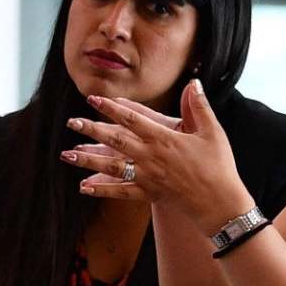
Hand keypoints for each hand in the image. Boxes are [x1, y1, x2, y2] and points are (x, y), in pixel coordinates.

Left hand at [62, 80, 251, 229]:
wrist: (219, 202)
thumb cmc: (218, 165)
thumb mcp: (212, 132)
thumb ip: (199, 107)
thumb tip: (194, 82)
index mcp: (164, 139)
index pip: (132, 119)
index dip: (112, 108)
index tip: (93, 99)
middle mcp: (150, 157)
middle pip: (115, 140)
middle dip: (91, 130)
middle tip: (71, 122)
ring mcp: (146, 176)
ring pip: (111, 167)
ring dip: (87, 161)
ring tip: (66, 155)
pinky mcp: (147, 194)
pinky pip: (120, 192)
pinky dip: (101, 190)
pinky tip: (83, 187)